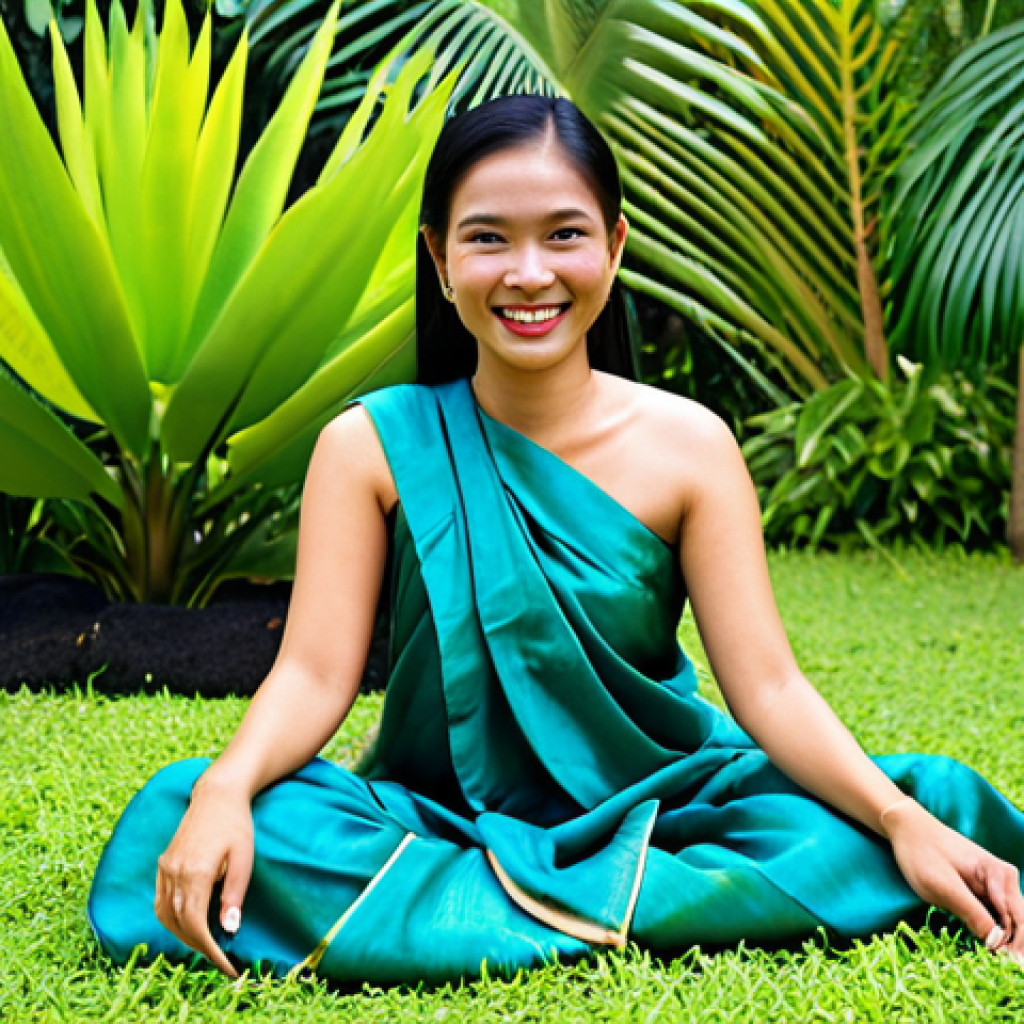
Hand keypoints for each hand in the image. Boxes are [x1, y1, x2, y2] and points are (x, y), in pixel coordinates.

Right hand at [154, 774, 253, 978]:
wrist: (217, 794)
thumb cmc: (236, 823)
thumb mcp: (244, 858)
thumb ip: (234, 894)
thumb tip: (229, 929)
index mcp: (195, 871)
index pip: (195, 923)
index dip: (208, 948)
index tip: (225, 963)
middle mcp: (174, 871)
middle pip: (180, 923)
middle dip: (198, 946)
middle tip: (219, 960)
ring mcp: (166, 867)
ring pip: (166, 915)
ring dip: (183, 935)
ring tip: (205, 946)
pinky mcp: (164, 863)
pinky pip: (161, 901)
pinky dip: (172, 919)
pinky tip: (187, 925)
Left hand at [883, 800, 1023, 963]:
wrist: (908, 829)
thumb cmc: (922, 854)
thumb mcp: (942, 886)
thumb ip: (971, 912)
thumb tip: (996, 943)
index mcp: (1000, 876)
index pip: (1020, 921)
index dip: (1014, 947)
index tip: (1005, 966)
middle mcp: (1005, 881)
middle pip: (1020, 924)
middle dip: (1013, 948)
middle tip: (1002, 968)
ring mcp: (996, 887)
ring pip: (1011, 924)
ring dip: (1005, 943)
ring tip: (995, 961)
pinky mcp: (985, 893)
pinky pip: (998, 917)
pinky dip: (995, 933)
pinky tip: (987, 946)